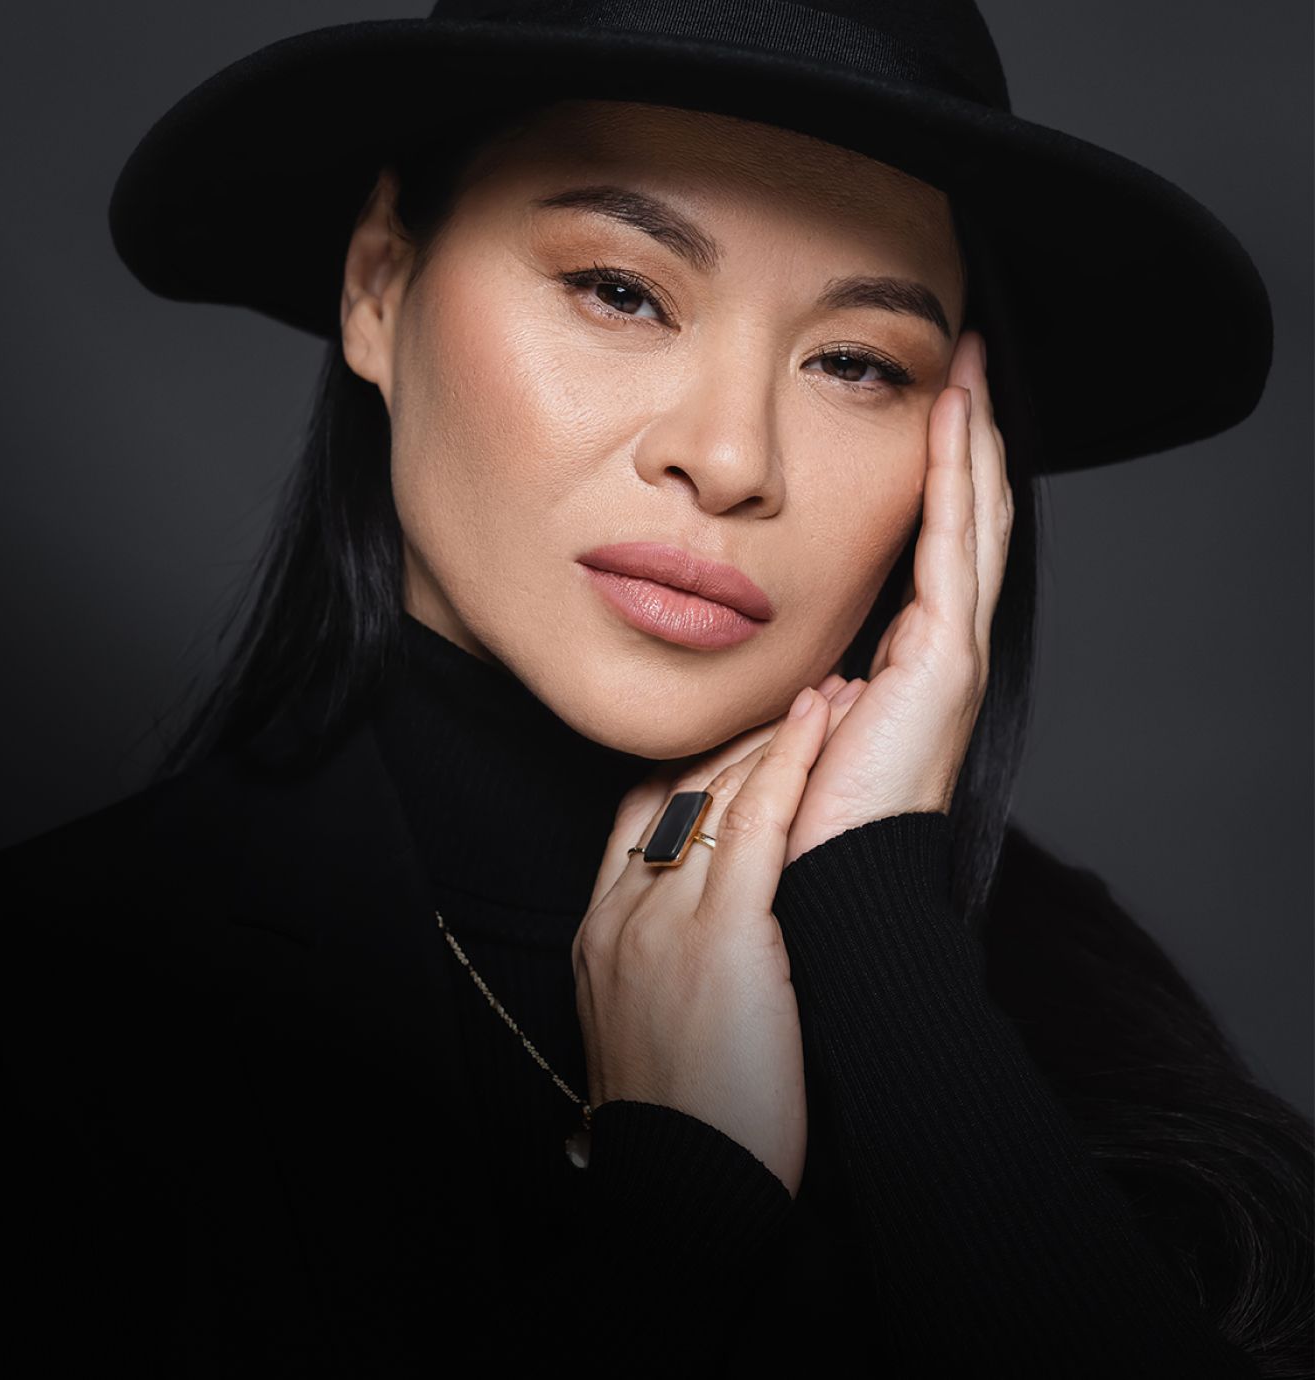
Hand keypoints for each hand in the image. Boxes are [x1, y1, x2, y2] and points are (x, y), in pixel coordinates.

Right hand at [570, 671, 859, 1199]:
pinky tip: (818, 717)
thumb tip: (694, 942)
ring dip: (772, 733)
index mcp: (603, 932)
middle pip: (679, 792)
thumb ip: (658, 965)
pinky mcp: (721, 934)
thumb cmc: (682, 1122)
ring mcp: (663, 919)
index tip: (734, 735)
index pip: (641, 816)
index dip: (692, 765)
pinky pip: (755, 822)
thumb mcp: (646, 1028)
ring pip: (717, 793)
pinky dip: (788, 760)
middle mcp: (624, 911)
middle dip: (737, 738)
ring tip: (817, 685)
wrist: (682, 1190)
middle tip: (789, 690)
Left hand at [785, 328, 1012, 866]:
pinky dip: (957, 475)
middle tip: (968, 360)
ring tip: (973, 363)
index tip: (929, 408)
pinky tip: (957, 414)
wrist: (832, 884)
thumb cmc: (805, 817)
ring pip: (976, 517)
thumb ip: (805, 680)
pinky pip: (956, 544)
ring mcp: (955, 650)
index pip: (936, 546)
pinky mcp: (947, 657)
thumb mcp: (801, 723)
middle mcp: (945, 647)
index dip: (939, 475)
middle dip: (969, 438)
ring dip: (973, 437)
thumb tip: (782, 662)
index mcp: (912, 661)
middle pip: (969, 518)